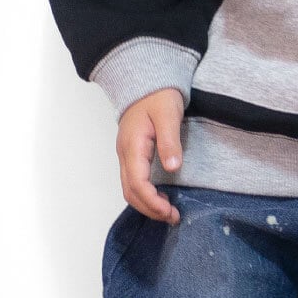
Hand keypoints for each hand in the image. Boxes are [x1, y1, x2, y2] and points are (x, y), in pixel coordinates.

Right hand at [115, 87, 185, 222]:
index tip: (170, 211)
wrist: (147, 80)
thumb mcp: (168, 115)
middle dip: (149, 209)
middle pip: (130, 191)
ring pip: (130, 189)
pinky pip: (133, 181)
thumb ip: (170, 141)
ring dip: (147, 204)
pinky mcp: (132, 155)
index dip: (152, 202)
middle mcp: (125, 154)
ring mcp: (126, 155)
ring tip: (168, 212)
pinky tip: (161, 197)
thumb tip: (172, 167)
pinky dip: (145, 195)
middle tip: (173, 217)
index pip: (137, 183)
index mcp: (133, 146)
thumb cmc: (159, 96)